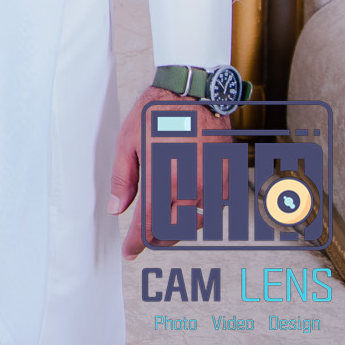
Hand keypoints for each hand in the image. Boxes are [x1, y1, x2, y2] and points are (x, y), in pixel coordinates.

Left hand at [111, 84, 234, 259]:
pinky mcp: (227, 177)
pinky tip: (189, 199)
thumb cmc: (157, 114)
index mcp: (162, 177)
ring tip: (166, 217)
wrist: (194, 93)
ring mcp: (212, 182)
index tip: (129, 251)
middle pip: (174, 229)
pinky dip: (201, 209)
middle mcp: (190, 185)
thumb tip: (117, 208)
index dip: (137, 242)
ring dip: (179, 225)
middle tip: (145, 236)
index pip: (149, 223)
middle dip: (157, 237)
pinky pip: (215, 206)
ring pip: (195, 220)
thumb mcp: (128, 142)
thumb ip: (123, 178)